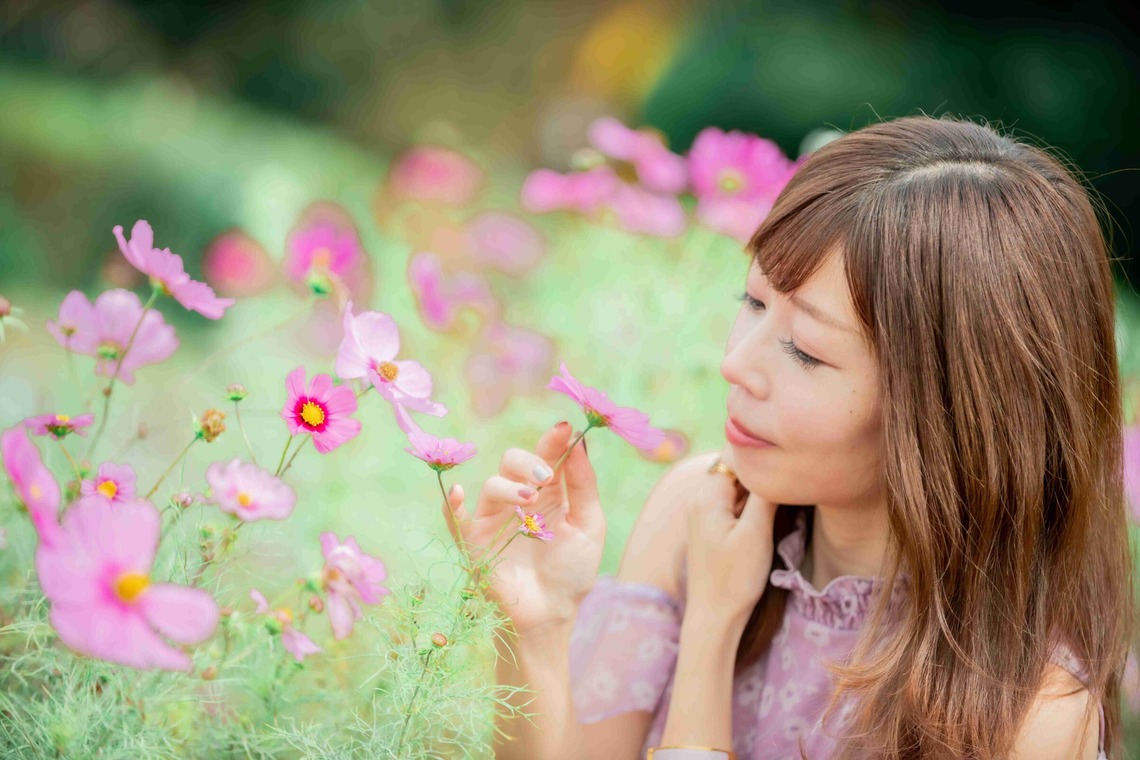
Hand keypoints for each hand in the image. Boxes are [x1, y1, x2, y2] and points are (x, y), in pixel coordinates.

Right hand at [443, 421, 604, 634]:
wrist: (552, 612)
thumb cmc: (572, 570)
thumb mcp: (588, 524)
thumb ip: (583, 484)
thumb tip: (578, 441)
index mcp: (548, 492)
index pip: (546, 455)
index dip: (552, 440)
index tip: (563, 429)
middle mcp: (518, 499)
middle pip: (512, 461)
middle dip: (528, 463)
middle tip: (545, 478)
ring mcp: (494, 518)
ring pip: (492, 485)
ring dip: (509, 487)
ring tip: (529, 502)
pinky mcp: (474, 540)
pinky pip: (455, 516)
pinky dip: (453, 503)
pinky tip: (460, 493)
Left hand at [684, 445, 778, 627]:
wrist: (714, 617)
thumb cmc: (735, 578)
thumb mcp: (756, 533)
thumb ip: (764, 494)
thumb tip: (775, 464)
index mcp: (707, 495)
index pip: (736, 455)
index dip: (762, 456)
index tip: (787, 461)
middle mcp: (698, 499)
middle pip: (735, 468)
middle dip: (760, 473)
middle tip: (789, 481)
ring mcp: (701, 513)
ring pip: (734, 486)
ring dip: (756, 490)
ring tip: (782, 499)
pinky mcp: (708, 527)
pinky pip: (731, 503)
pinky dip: (748, 505)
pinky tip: (765, 517)